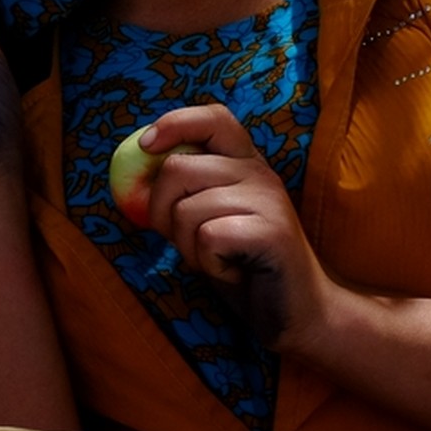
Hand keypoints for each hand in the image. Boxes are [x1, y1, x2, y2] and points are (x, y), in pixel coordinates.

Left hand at [140, 103, 335, 350]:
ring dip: (187, 246)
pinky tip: (233, 270)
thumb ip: (181, 194)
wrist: (297, 311)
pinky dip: (208, 263)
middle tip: (188, 240)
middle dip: (161, 212)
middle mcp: (259, 173)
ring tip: (218, 259)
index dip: (174, 124)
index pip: (213, 118)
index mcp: (245, 163)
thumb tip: (133, 179)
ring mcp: (269, 200)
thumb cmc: (242, 265)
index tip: (146, 146)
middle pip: (177, 168)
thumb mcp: (205, 220)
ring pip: (186, 208)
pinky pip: (208, 237)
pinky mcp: (273, 232)